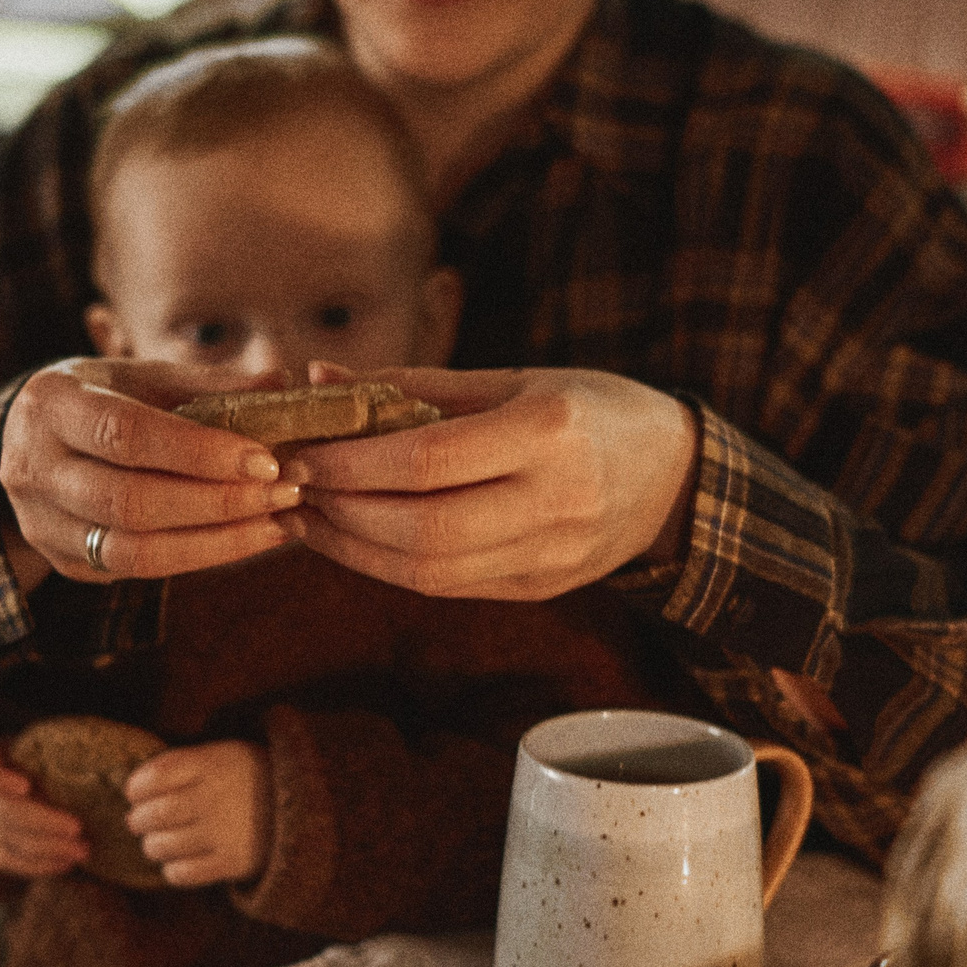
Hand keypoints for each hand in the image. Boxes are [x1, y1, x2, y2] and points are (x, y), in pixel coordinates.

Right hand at [0, 358, 304, 591]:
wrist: (32, 441)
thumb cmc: (103, 397)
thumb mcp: (142, 375)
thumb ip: (208, 382)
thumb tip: (280, 382)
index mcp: (51, 404)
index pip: (125, 435)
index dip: (198, 453)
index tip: (264, 460)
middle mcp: (34, 468)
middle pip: (130, 501)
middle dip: (217, 503)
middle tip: (283, 494)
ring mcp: (41, 523)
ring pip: (132, 551)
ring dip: (215, 542)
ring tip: (274, 523)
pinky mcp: (62, 561)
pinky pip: (134, 571)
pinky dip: (196, 557)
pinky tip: (242, 539)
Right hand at [0, 742, 88, 879]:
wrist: (21, 783)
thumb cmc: (40, 760)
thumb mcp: (43, 748)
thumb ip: (55, 754)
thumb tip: (95, 765)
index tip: (26, 785)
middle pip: (1, 812)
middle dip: (42, 823)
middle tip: (78, 828)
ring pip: (4, 842)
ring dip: (46, 849)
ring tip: (81, 850)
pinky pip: (6, 862)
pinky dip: (38, 865)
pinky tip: (66, 863)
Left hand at [123, 740, 269, 886]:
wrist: (301, 806)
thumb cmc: (246, 778)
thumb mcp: (221, 754)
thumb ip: (182, 764)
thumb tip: (135, 787)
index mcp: (213, 765)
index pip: (156, 776)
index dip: (136, 787)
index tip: (133, 793)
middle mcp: (217, 798)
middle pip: (156, 814)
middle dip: (138, 819)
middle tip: (137, 821)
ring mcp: (226, 833)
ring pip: (164, 846)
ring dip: (151, 845)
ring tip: (155, 841)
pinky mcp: (233, 862)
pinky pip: (183, 873)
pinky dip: (171, 869)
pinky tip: (176, 861)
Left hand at [281, 366, 697, 599]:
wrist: (674, 477)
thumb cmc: (587, 409)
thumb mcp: (514, 378)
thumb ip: (415, 384)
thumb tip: (319, 377)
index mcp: (550, 430)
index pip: (428, 461)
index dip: (352, 464)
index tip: (301, 453)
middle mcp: (555, 499)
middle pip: (424, 530)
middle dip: (343, 514)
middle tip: (292, 489)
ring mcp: (551, 554)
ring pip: (430, 572)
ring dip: (354, 551)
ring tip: (308, 519)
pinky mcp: (541, 589)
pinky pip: (450, 585)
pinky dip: (389, 566)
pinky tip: (353, 540)